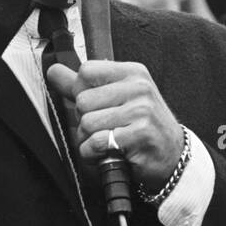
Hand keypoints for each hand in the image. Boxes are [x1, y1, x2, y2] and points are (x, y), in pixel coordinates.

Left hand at [46, 59, 183, 190]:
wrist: (172, 155)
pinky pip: (96, 142)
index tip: (95, 105)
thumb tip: (53, 71)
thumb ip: (82, 85)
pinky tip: (106, 153)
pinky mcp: (139, 134)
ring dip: (88, 140)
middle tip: (103, 129)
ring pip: (87, 123)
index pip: (86, 71)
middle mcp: (139, 87)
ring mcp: (141, 110)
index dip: (81, 91)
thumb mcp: (116, 98)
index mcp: (132, 73)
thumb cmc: (142, 126)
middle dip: (85, 121)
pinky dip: (93, 153)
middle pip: (82, 100)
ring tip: (104, 142)